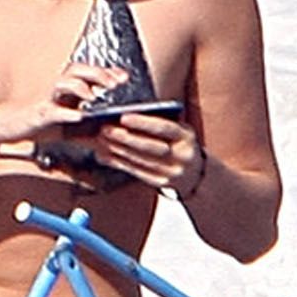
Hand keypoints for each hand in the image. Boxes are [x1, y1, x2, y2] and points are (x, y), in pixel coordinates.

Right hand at [0, 65, 118, 152]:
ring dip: (81, 87)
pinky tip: (78, 117)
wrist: (7, 126)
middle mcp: (57, 89)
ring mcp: (47, 99)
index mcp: (66, 88)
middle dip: (98, 74)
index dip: (107, 73)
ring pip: (63, 83)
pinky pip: (52, 109)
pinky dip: (66, 113)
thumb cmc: (37, 122)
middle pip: (78, 70)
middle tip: (115, 83)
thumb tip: (109, 133)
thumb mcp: (66, 124)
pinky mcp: (38, 113)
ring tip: (95, 97)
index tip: (124, 76)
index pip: (89, 74)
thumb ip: (86, 127)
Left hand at [80, 104, 199, 194]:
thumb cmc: (179, 144)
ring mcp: (172, 172)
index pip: (164, 128)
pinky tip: (104, 156)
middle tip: (105, 129)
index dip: (143, 123)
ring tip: (101, 140)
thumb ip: (159, 122)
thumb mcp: (177, 131)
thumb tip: (124, 114)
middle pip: (150, 147)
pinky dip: (118, 163)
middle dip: (125, 138)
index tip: (123, 116)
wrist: (196, 174)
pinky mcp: (161, 183)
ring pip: (140, 161)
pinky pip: (136, 172)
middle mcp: (182, 155)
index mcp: (186, 136)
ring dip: (117, 150)